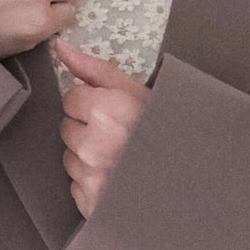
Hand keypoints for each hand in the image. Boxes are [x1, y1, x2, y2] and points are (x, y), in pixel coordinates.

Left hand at [54, 36, 151, 218]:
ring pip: (70, 157)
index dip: (93, 104)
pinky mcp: (89, 201)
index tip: (114, 113)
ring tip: (119, 159)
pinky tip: (117, 179)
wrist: (189, 181)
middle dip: (87, 130)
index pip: (71, 99)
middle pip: (67, 128)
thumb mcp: (138, 92)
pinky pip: (77, 185)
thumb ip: (96, 70)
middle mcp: (93, 144)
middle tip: (119, 137)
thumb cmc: (166, 132)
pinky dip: (91, 182)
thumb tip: (60, 48)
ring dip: (87, 157)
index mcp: (106, 111)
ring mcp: (90, 176)